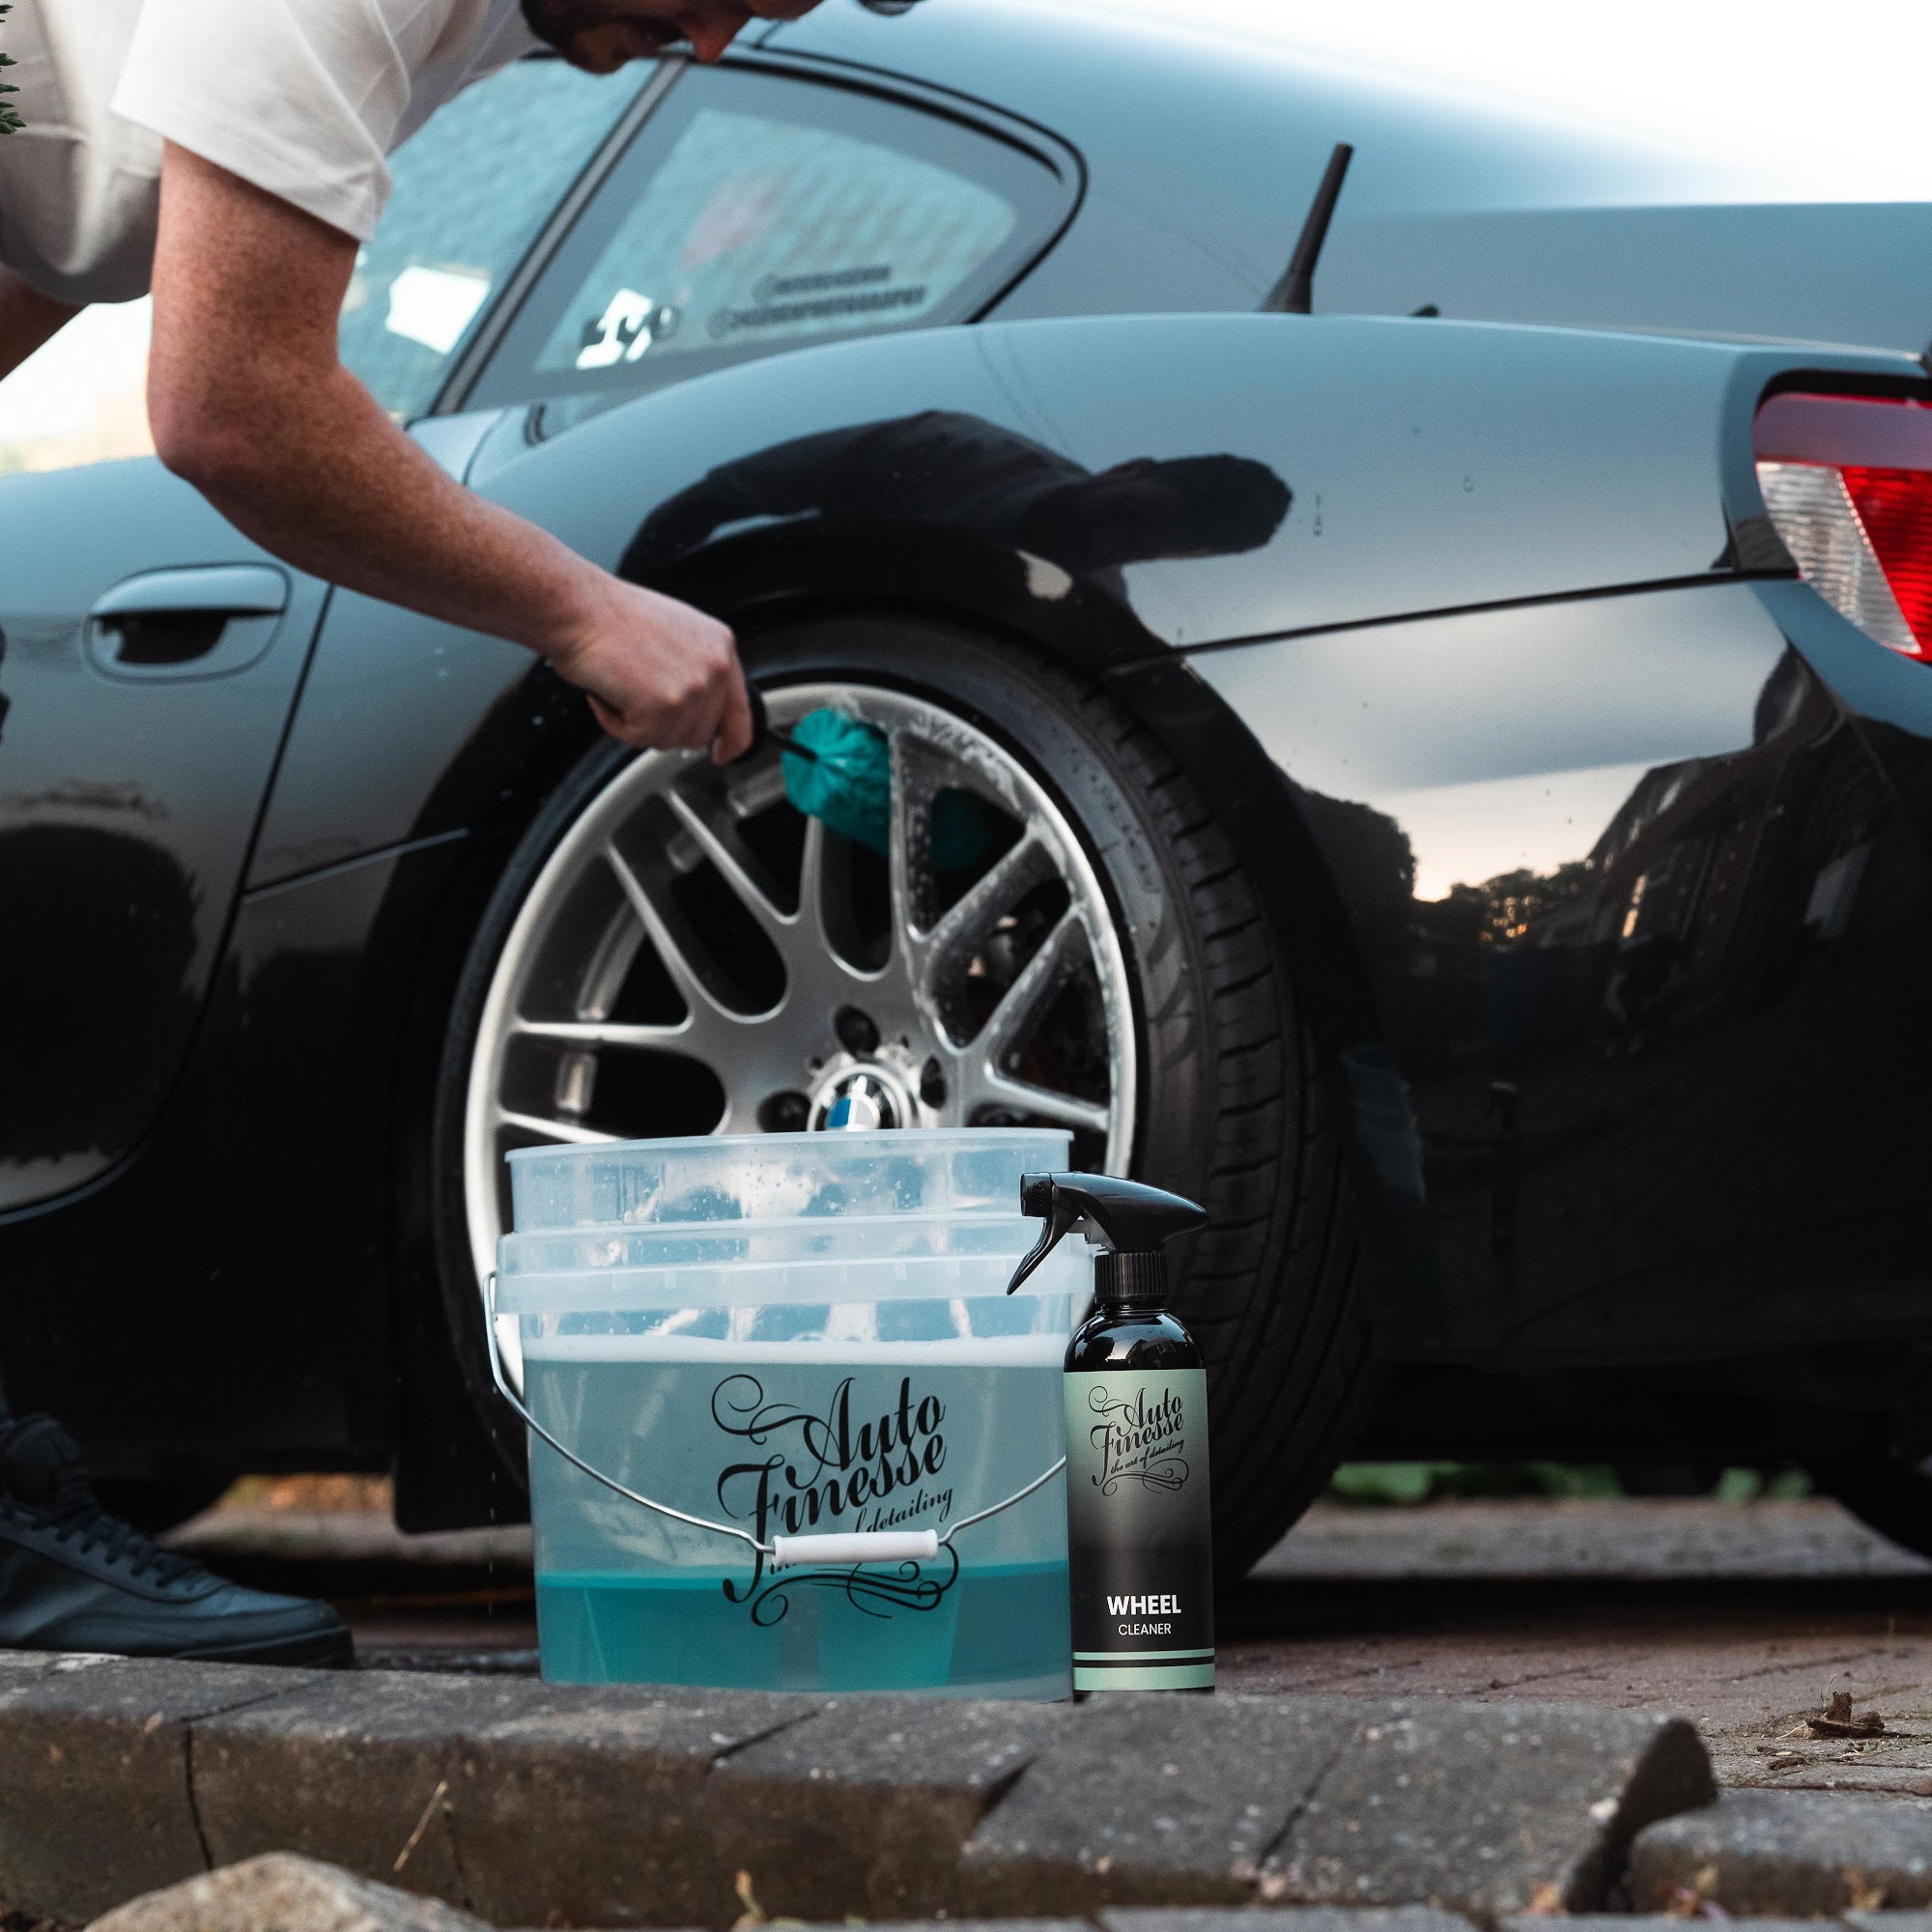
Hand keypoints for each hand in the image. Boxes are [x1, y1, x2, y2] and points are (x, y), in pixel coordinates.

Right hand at [547, 576, 752, 760]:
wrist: (578, 607)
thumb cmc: (609, 615)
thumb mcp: (673, 633)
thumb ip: (692, 669)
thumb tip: (690, 704)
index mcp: (719, 646)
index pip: (739, 709)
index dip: (732, 739)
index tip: (722, 753)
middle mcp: (715, 666)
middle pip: (699, 732)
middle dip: (665, 726)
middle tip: (635, 696)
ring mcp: (693, 688)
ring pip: (668, 739)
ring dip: (636, 723)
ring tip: (619, 685)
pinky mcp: (665, 708)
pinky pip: (639, 738)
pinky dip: (615, 722)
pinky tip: (608, 691)